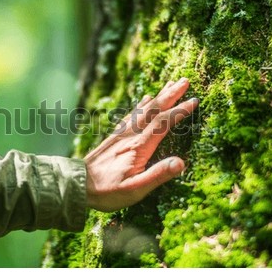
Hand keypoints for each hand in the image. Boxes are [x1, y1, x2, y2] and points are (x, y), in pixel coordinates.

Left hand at [85, 78, 197, 211]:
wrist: (77, 184)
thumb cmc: (108, 191)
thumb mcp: (135, 189)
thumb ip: (158, 175)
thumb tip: (181, 163)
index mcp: (139, 147)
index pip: (163, 124)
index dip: (180, 111)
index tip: (195, 100)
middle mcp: (130, 135)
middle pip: (154, 110)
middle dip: (170, 95)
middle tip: (185, 80)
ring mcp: (121, 134)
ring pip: (143, 109)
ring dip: (158, 96)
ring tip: (170, 84)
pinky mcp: (114, 136)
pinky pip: (130, 114)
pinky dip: (141, 104)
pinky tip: (144, 99)